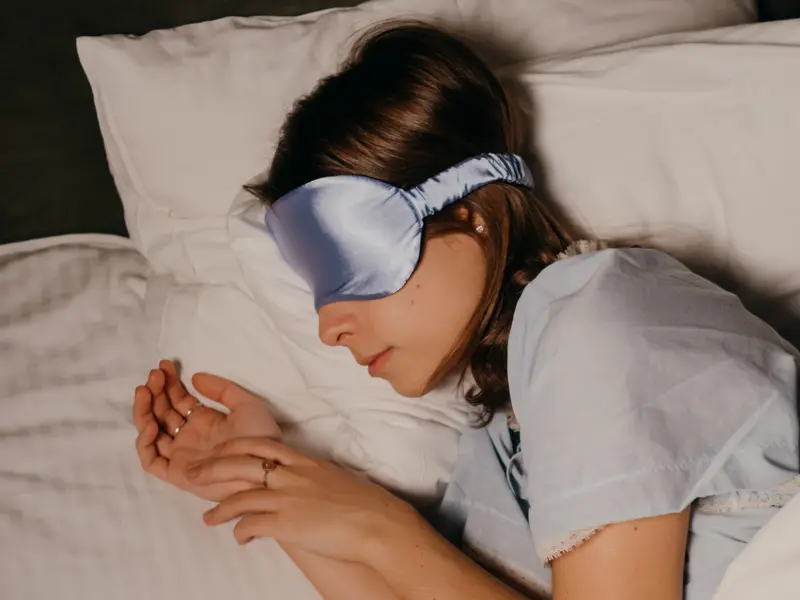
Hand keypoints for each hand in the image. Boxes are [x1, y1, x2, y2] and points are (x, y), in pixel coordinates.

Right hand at [133, 360, 281, 500]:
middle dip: (156, 392)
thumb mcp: (246, 404)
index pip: (178, 400)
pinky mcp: (177, 474)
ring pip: (152, 433)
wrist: (264, 467)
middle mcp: (189, 437)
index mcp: (205, 421)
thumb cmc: (259, 437)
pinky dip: (145, 443)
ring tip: (145, 390)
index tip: (164, 366)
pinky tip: (152, 424)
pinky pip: (152, 461)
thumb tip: (195, 376)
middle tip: (154, 374)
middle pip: (163, 413)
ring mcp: (182, 455)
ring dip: (144, 411)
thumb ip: (221, 389)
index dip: (169, 383)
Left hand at [186, 437, 423, 563]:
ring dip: (219, 509)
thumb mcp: (335, 478)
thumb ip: (314, 476)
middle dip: (211, 468)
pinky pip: (252, 525)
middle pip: (240, 463)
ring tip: (207, 518)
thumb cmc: (365, 504)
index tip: (218, 450)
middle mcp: (293, 475)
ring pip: (241, 496)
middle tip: (191, 473)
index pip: (260, 443)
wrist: (378, 523)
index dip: (233, 445)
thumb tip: (306, 480)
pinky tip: (239, 538)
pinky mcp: (288, 524)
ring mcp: (289, 498)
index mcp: (304, 461)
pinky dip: (240, 532)